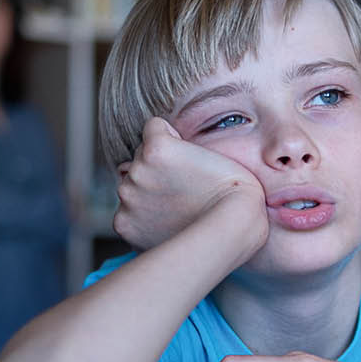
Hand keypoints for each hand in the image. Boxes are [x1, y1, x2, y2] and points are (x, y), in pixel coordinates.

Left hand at [114, 117, 266, 250]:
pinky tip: (168, 224)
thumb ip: (184, 147)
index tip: (186, 159)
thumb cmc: (235, 195)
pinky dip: (143, 220)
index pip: (154, 127)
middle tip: (185, 188)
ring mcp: (128, 198)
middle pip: (141, 158)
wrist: (231, 233)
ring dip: (149, 194)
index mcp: (158, 147)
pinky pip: (129, 214)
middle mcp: (136, 170)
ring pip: (133, 186)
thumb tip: (160, 157)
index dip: (173, 141)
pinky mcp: (125, 224)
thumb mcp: (216, 153)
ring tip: (178, 208)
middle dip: (158, 170)